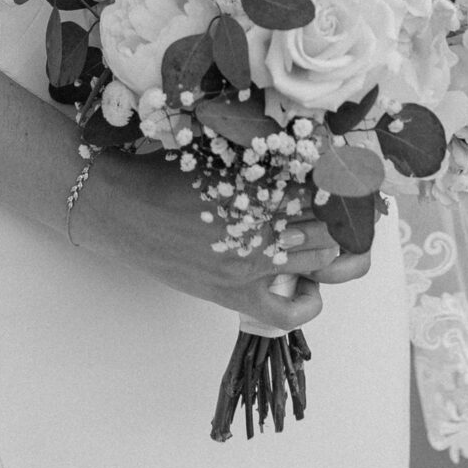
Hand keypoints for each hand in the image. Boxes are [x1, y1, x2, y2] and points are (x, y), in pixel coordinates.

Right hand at [72, 152, 350, 331]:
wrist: (119, 210)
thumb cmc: (162, 175)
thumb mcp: (216, 155)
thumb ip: (258, 160)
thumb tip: (298, 157)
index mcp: (255, 185)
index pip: (321, 185)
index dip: (339, 181)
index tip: (348, 177)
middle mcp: (258, 225)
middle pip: (326, 221)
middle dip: (341, 213)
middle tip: (346, 206)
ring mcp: (249, 263)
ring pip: (316, 257)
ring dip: (328, 244)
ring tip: (330, 233)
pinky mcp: (234, 292)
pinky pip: (286, 312)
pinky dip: (308, 302)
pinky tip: (309, 284)